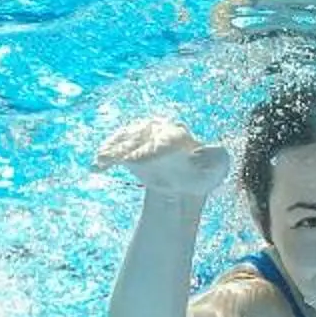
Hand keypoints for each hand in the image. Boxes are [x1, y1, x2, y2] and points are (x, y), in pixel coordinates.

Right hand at [93, 118, 231, 198]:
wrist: (181, 185)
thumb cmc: (201, 175)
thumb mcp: (218, 167)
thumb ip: (217, 157)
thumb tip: (202, 154)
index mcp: (180, 135)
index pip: (167, 138)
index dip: (155, 149)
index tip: (143, 160)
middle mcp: (158, 130)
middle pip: (143, 136)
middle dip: (133, 147)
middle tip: (125, 160)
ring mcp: (141, 138)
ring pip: (126, 140)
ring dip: (114, 149)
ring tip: (103, 160)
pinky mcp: (128, 149)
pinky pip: (115, 150)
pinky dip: (106, 156)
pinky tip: (98, 166)